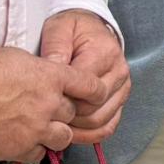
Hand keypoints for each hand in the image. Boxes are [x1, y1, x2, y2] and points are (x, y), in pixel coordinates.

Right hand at [0, 47, 107, 163]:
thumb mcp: (19, 57)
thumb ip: (42, 70)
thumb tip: (50, 75)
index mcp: (52, 77)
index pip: (92, 87)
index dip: (95, 93)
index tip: (93, 97)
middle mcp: (48, 103)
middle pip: (74, 114)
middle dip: (64, 113)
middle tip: (48, 110)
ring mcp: (34, 128)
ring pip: (63, 138)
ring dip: (55, 134)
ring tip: (40, 128)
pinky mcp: (18, 148)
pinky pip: (39, 155)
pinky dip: (34, 150)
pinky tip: (23, 141)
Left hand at [40, 10, 130, 142]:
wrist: (90, 29)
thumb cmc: (73, 30)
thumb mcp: (59, 29)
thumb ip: (56, 48)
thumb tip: (52, 70)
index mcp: (106, 53)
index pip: (85, 87)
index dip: (62, 97)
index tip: (42, 98)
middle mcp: (119, 72)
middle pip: (92, 108)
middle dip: (66, 115)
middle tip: (45, 114)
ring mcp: (122, 88)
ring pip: (100, 121)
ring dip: (76, 128)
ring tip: (55, 124)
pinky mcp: (119, 100)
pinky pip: (108, 126)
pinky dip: (90, 134)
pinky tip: (72, 132)